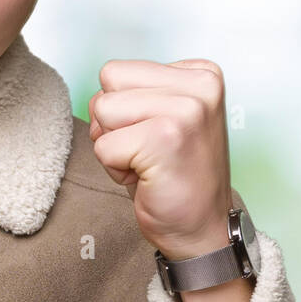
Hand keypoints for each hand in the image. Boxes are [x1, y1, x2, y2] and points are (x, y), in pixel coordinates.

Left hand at [88, 58, 233, 259]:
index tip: (155, 136)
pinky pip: (103, 146)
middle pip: (107, 84)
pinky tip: (147, 178)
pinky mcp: (165, 138)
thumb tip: (98, 92)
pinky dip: (115, 169)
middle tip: (146, 151)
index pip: (118, 71)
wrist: (202, 230)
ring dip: (114, 145)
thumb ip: (139, 92)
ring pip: (102, 110)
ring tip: (147, 163)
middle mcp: (200, 85)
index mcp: (201, 73)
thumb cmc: (177, 176)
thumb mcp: (165, 117)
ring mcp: (185, 110)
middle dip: (113, 122)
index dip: (122, 109)